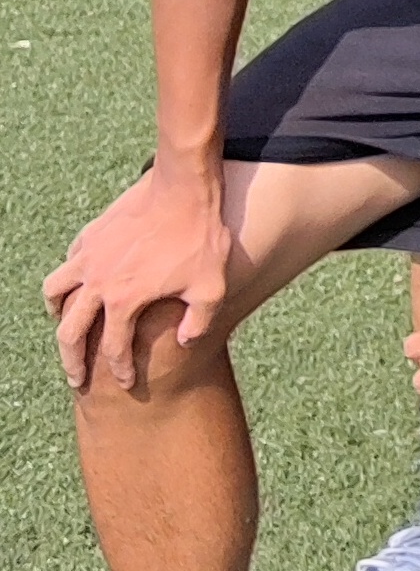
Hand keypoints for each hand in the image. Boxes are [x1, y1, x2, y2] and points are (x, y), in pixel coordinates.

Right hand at [45, 167, 232, 392]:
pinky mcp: (91, 234)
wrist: (184, 187)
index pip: (113, 348)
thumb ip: (198, 322)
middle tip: (77, 379)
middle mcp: (98, 282)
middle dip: (73, 361)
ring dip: (58, 315)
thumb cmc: (202, 237)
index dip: (119, 370)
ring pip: (55, 292)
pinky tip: (79, 283)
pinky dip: (67, 280)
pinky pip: (69, 263)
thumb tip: (184, 343)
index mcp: (125, 300)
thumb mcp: (212, 287)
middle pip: (71, 332)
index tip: (125, 383)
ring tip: (66, 328)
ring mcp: (89, 256)